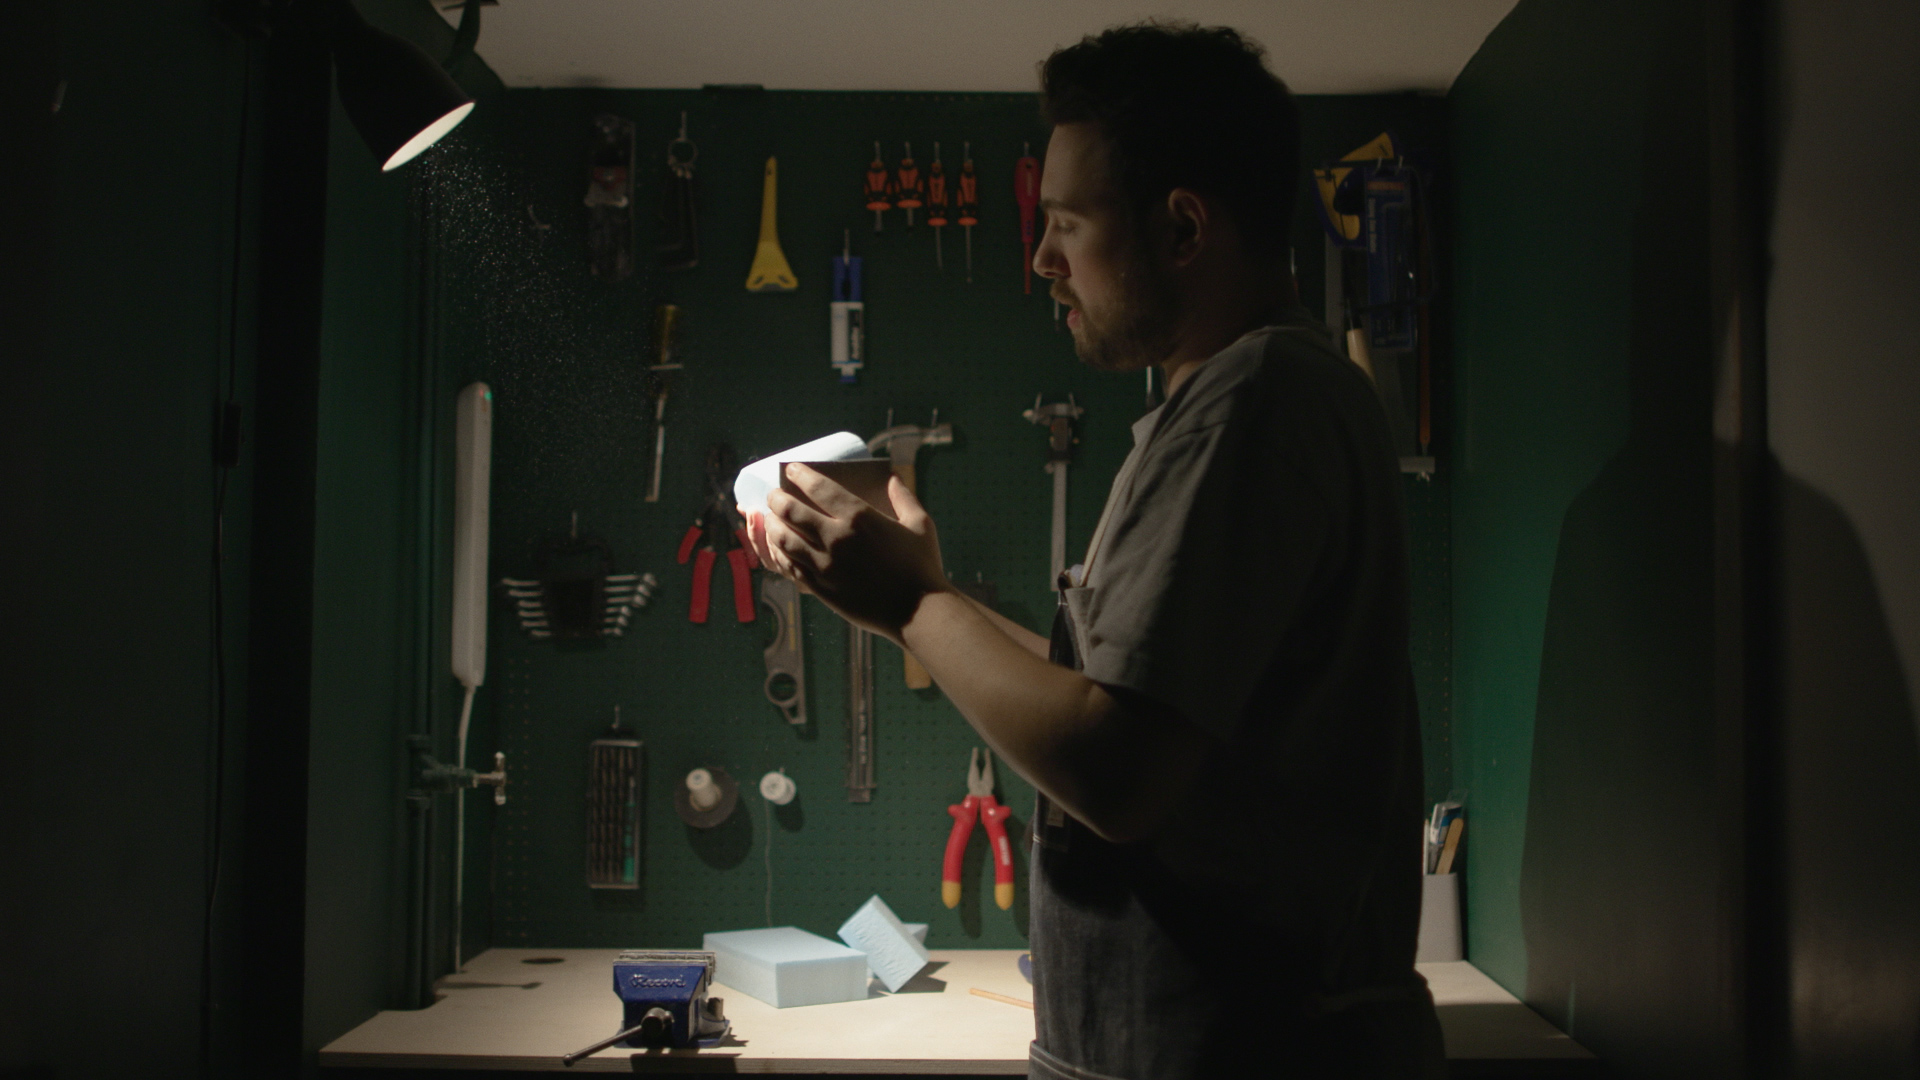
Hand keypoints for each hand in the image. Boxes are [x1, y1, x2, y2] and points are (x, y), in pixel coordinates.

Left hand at [746, 465, 950, 641]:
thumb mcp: (920, 524)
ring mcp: (825, 565)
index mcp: (860, 517)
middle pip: (792, 512)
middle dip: (777, 499)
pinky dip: (779, 555)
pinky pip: (790, 567)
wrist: (918, 612)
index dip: (800, 475)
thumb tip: (893, 477)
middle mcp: (837, 538)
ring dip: (772, 526)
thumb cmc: (922, 566)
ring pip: (784, 540)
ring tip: (770, 520)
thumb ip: (903, 498)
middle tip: (773, 495)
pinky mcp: (821, 588)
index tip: (792, 469)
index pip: (819, 488)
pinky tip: (778, 550)